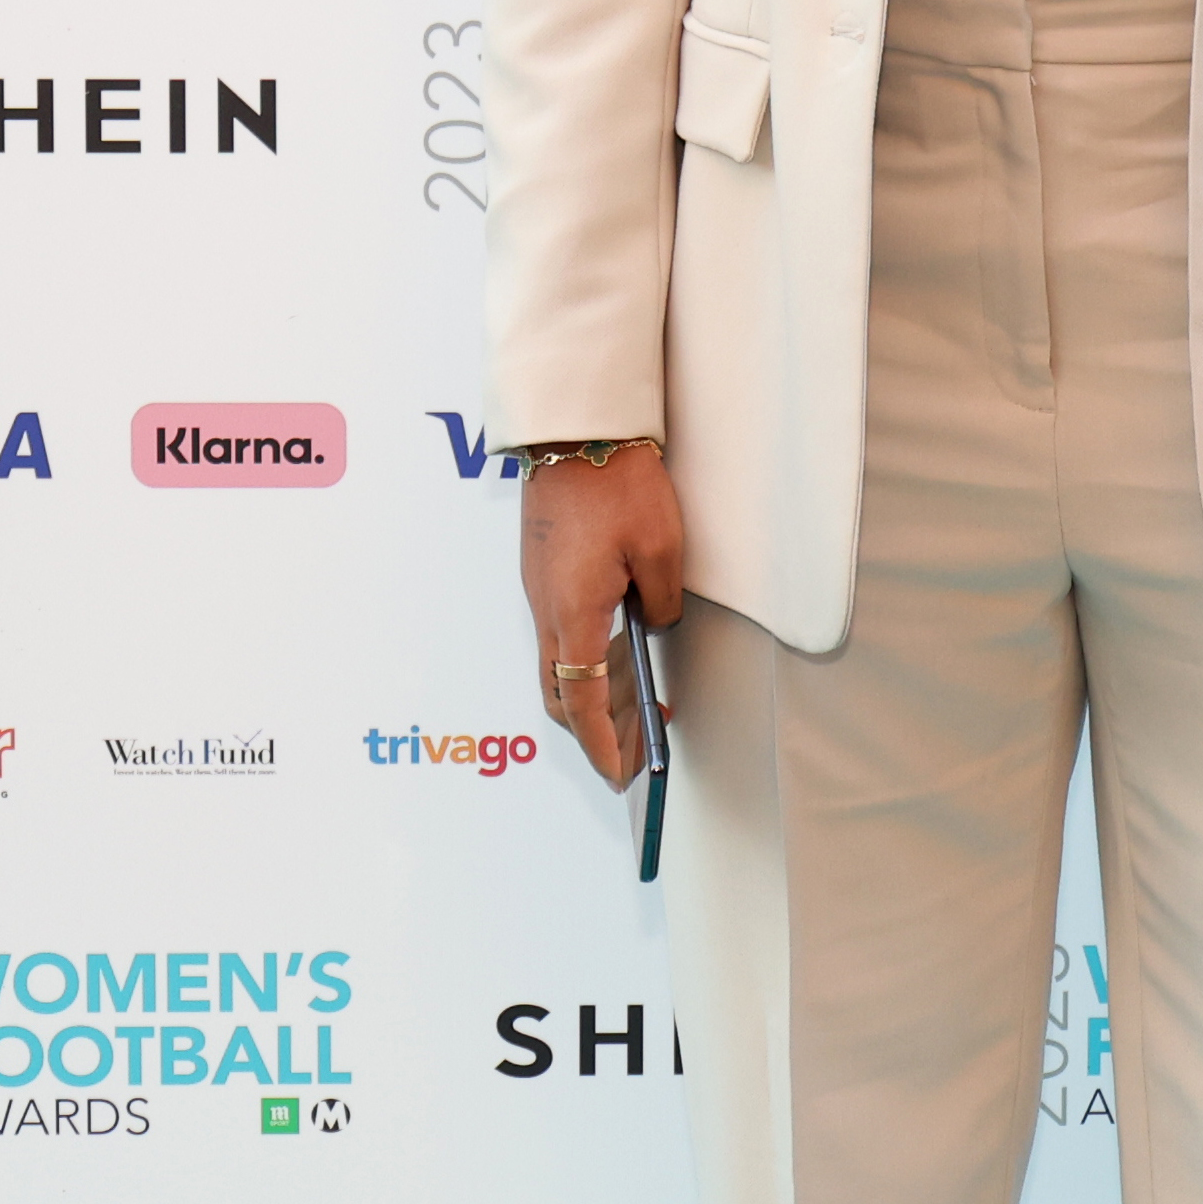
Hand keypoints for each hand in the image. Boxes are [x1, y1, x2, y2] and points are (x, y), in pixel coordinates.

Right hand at [519, 453, 685, 786]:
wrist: (573, 430)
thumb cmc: (617, 483)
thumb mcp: (662, 548)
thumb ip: (662, 602)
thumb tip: (655, 625)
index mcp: (574, 613)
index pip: (583, 701)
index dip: (604, 744)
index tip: (624, 773)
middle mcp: (547, 610)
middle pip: (561, 694)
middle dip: (597, 731)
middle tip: (636, 748)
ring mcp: (540, 591)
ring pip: (558, 665)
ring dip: (592, 694)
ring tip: (639, 706)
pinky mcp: (544, 572)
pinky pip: (559, 633)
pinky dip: (586, 660)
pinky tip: (621, 655)